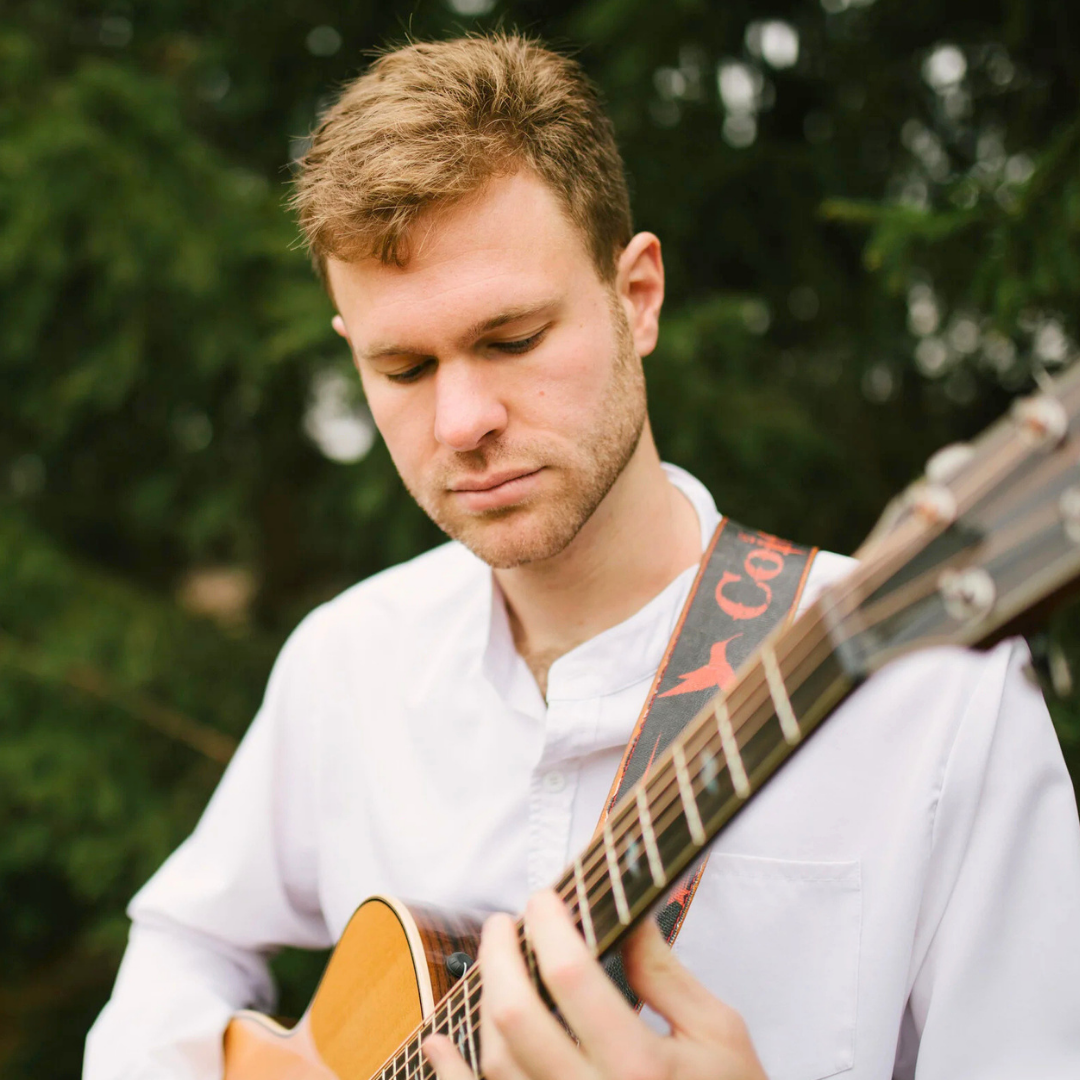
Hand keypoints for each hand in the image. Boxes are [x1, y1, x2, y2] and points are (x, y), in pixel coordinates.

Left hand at [423, 888, 767, 1079]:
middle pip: (516, 1016)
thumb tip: (624, 914)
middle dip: (500, 955)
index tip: (544, 895)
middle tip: (503, 922)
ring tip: (495, 964)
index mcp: (641, 1068)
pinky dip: (451, 1075)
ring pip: (496, 1062)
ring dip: (483, 1002)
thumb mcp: (718, 1032)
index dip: (548, 924)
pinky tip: (437, 1043)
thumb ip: (665, 974)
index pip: (572, 977)